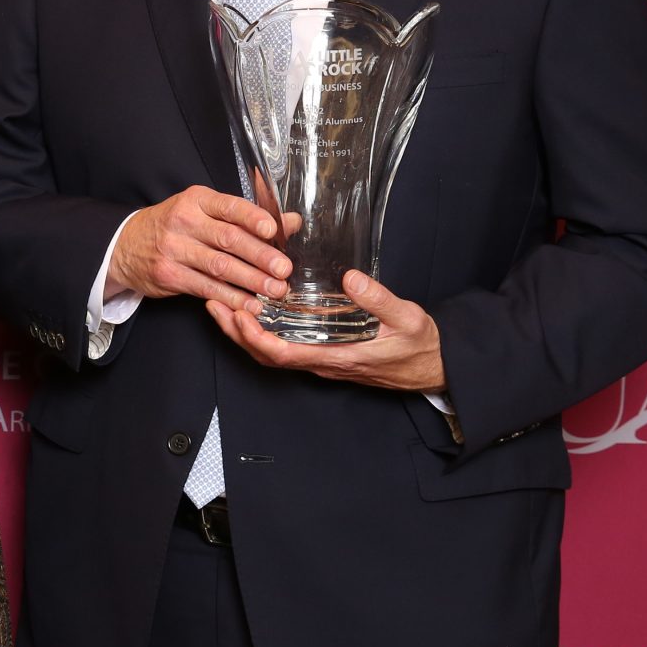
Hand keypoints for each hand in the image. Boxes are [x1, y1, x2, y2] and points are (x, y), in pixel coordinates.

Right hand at [108, 185, 291, 309]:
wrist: (126, 245)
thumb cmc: (174, 226)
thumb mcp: (205, 212)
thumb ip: (247, 218)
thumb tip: (291, 222)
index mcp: (197, 200)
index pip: (229, 207)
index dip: (252, 218)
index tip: (273, 231)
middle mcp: (184, 222)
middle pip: (228, 239)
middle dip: (260, 256)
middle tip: (284, 269)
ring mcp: (174, 249)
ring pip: (219, 266)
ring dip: (251, 281)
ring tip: (275, 290)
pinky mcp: (169, 275)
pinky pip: (206, 288)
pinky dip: (231, 297)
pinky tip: (250, 304)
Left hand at [205, 270, 445, 391]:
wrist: (433, 367)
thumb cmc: (419, 346)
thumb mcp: (407, 319)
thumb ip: (379, 299)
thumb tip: (350, 278)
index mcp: (337, 357)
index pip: (283, 355)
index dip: (255, 338)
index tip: (237, 314)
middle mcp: (322, 362)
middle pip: (266, 356)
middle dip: (236, 332)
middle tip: (214, 302)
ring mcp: (320, 359)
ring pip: (271, 353)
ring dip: (244, 331)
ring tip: (223, 302)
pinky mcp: (323, 353)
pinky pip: (284, 346)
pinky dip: (262, 331)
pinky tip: (254, 310)